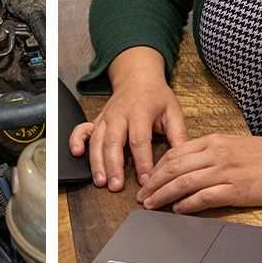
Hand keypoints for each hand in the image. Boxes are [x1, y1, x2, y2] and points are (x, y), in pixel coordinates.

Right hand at [69, 47, 188, 190]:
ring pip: (97, 139)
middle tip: (116, 186)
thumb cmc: (156, 96)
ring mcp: (106, 117)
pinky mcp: (97, 120)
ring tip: (101, 181)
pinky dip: (76, 140)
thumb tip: (185, 160)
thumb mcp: (173, 111)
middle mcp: (120, 114)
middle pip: (114, 141)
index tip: (147, 180)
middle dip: (114, 165)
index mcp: (140, 111)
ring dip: (96, 161)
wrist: (138, 76)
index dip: (143, 161)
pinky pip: (82, 129)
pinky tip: (77, 153)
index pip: (140, 139)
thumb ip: (179, 135)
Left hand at [136, 133, 261, 213]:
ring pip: (183, 182)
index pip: (175, 152)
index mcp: (215, 141)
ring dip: (164, 195)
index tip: (147, 178)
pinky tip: (178, 210)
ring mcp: (226, 171)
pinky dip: (187, 205)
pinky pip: (204, 198)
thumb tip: (190, 164)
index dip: (157, 167)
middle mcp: (217, 153)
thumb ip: (213, 152)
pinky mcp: (236, 190)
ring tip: (152, 205)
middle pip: (174, 167)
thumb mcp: (236, 145)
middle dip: (153, 182)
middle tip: (142, 195)